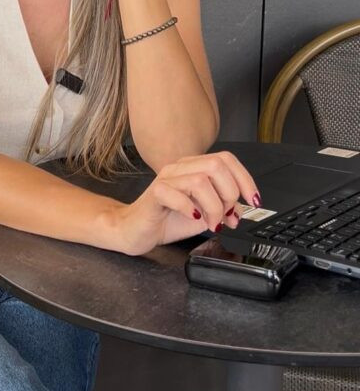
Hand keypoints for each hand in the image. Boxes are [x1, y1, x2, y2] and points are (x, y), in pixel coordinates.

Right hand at [108, 151, 260, 256]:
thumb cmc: (167, 220)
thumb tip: (242, 209)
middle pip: (216, 165)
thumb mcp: (204, 214)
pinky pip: (175, 193)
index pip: (226, 160)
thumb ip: (223, 208)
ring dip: (213, 206)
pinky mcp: (155, 193)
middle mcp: (180, 168)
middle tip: (225, 215)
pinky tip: (193, 217)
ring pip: (200, 180)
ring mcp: (166, 179)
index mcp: (194, 168)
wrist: (137, 231)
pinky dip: (190, 208)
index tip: (253, 200)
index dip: (245, 179)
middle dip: (229, 194)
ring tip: (211, 223)